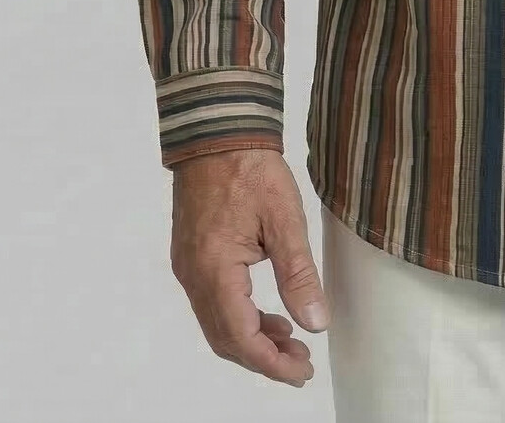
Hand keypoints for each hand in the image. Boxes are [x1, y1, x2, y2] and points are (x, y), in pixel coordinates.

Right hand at [170, 148, 328, 386]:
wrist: (218, 132)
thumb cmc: (252, 169)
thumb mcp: (285, 219)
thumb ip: (299, 274)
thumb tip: (315, 322)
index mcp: (214, 270)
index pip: (240, 337)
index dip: (271, 363)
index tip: (302, 372)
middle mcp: (193, 276)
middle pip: (225, 339)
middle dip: (263, 358)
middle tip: (301, 363)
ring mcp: (188, 267)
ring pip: (218, 323)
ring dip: (252, 339)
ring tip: (291, 341)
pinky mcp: (192, 257)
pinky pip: (213, 303)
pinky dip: (241, 317)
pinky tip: (268, 313)